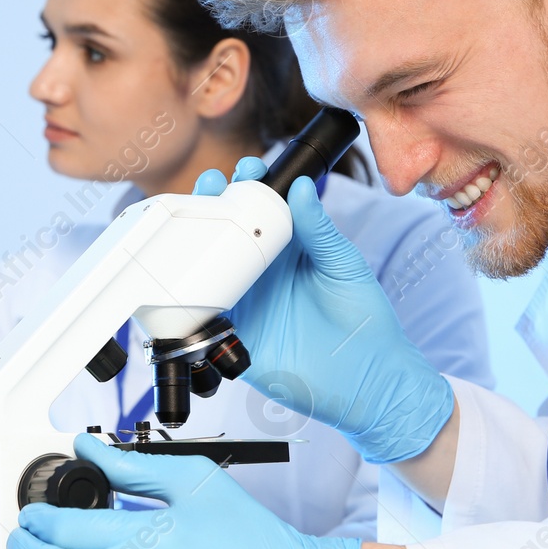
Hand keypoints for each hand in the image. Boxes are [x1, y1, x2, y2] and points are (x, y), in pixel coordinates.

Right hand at [194, 157, 452, 464]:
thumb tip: (302, 186)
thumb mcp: (343, 265)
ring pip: (209, 265)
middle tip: (211, 186)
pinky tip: (181, 272)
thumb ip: (320, 229)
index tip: (248, 169)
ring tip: (190, 216)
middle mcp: (263, 271)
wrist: (366, 379)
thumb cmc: (365, 321)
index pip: (263, 209)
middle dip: (213, 204)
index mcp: (290, 249)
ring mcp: (246, 300)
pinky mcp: (233, 333)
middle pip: (228, 230)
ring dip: (195, 240)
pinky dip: (187, 292)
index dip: (252, 186)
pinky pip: (202, 309)